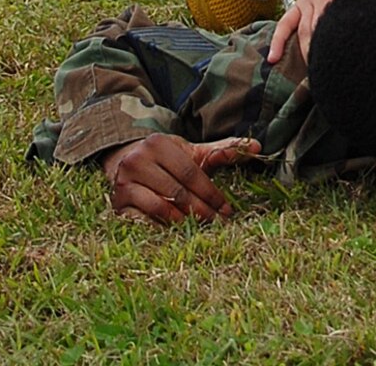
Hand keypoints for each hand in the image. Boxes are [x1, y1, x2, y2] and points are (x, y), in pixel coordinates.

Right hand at [101, 132, 260, 225]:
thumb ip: (222, 150)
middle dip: (202, 210)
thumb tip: (258, 146)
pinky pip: (143, 219)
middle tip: (218, 224)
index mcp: (159, 144)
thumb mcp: (190, 153)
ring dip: (184, 221)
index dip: (211, 193)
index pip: (191, 172)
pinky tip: (177, 231)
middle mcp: (138, 160)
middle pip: (178, 191)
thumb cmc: (165, 159)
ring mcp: (124, 181)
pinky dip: (162, 227)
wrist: (124, 162)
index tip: (228, 210)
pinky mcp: (117, 202)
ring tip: (201, 229)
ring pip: (161, 207)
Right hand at [266, 0, 375, 66]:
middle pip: (319, 35)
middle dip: (324, 58)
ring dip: (309, 55)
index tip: (343, 68)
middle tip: (332, 76)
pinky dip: (279, 40)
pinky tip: (274, 58)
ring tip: (317, 74)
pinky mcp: (304, 1)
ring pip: (304, 34)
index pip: (334, 28)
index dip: (337, 50)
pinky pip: (286, 23)